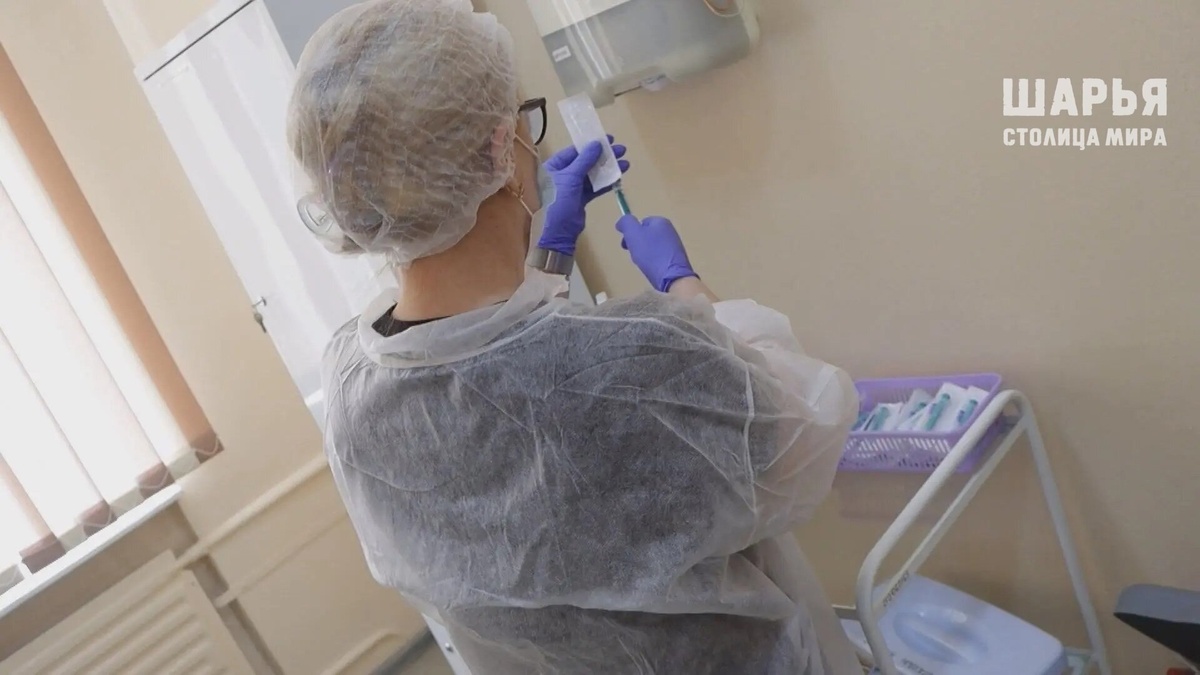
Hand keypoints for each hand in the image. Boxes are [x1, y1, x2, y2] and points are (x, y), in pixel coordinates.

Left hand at [537, 136, 629, 255]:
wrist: (558, 231)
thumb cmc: (558, 200)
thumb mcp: (570, 177)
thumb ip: (585, 160)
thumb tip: (597, 144)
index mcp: (553, 166)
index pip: (574, 151)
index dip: (591, 144)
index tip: (607, 139)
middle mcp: (562, 174)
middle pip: (586, 161)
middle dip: (603, 156)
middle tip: (621, 150)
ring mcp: (572, 187)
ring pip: (592, 174)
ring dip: (607, 169)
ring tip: (625, 163)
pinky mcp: (580, 198)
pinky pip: (594, 187)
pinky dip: (605, 183)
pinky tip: (618, 177)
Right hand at [615, 215, 697, 292]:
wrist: (672, 277)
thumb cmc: (651, 254)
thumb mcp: (633, 234)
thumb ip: (626, 223)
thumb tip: (622, 222)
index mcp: (660, 221)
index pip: (640, 223)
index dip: (631, 233)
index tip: (627, 245)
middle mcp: (670, 230)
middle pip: (646, 235)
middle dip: (637, 244)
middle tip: (634, 255)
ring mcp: (675, 245)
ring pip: (652, 247)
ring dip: (644, 254)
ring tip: (644, 263)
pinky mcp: (677, 258)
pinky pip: (659, 257)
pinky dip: (653, 262)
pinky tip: (652, 269)